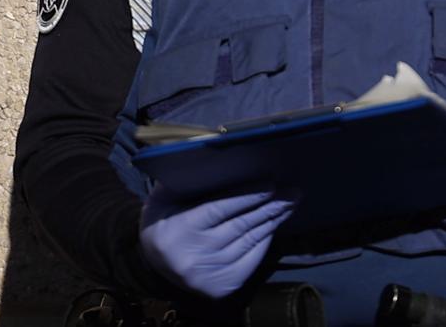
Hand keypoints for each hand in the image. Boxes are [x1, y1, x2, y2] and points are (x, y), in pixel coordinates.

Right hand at [140, 184, 295, 298]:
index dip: (247, 196)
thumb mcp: (162, 199)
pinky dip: (265, 240)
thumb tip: (217, 158)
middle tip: (293, 192)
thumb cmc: (163, 222)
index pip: (219, 209)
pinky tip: (274, 224)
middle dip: (270, 207)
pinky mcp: (221, 288)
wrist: (153, 266)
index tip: (270, 184)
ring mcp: (210, 275)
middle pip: (241, 226)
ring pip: (250, 242)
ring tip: (289, 204)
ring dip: (273, 221)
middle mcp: (195, 256)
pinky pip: (251, 259)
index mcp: (180, 230)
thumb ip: (185, 181)